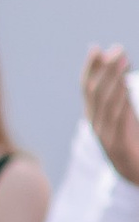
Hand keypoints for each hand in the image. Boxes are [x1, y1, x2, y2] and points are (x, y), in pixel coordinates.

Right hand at [84, 46, 138, 187]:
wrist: (134, 172)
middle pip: (95, 92)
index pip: (87, 88)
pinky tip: (126, 87)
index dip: (90, 68)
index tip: (95, 48)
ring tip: (123, 60)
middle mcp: (95, 124)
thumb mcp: (123, 113)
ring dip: (114, 79)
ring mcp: (104, 135)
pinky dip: (120, 100)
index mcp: (94, 115)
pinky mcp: (116, 145)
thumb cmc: (130, 140)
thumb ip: (119, 90)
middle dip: (105, 69)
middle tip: (117, 50)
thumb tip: (114, 61)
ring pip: (105, 102)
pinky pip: (116, 118)